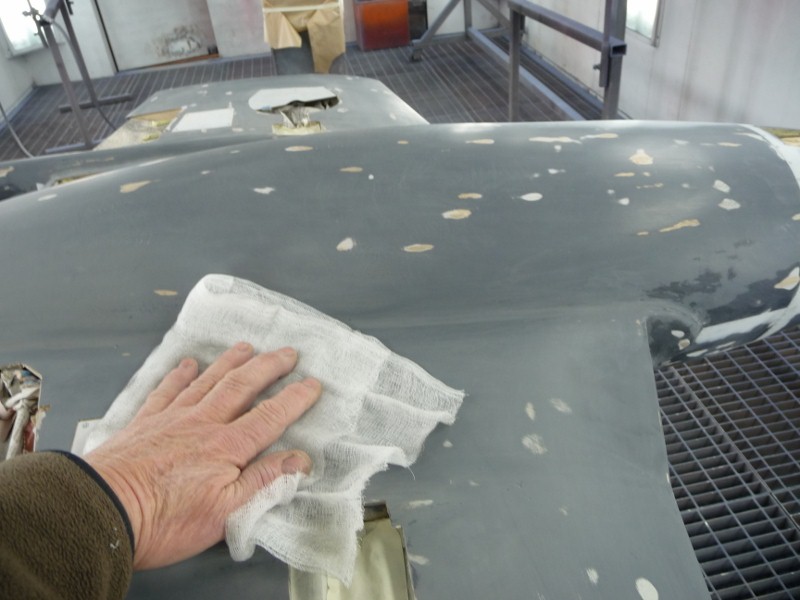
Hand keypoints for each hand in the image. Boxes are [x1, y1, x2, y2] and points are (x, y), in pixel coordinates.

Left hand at [85, 342, 320, 569]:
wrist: (103, 510)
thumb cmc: (164, 520)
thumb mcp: (226, 513)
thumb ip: (263, 481)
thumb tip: (299, 461)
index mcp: (226, 447)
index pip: (270, 416)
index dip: (294, 399)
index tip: (312, 384)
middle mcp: (202, 424)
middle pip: (242, 387)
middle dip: (268, 367)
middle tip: (288, 353)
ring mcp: (172, 419)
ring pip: (208, 381)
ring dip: (230, 362)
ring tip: (246, 347)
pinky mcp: (145, 423)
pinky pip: (166, 390)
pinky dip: (179, 374)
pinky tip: (187, 363)